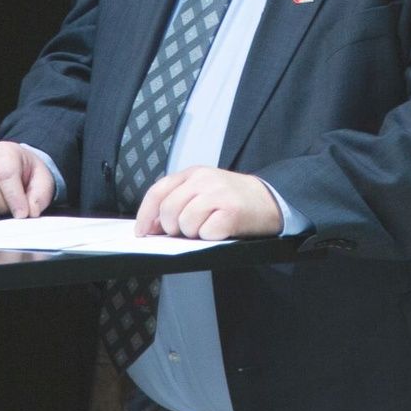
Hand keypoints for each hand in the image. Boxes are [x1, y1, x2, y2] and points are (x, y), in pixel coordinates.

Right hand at [0, 142, 56, 218]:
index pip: (5, 174)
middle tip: (11, 210)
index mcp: (4, 152)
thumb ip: (39, 196)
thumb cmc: (28, 174)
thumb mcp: (42, 180)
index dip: (14, 197)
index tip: (22, 214)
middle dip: (0, 205)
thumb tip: (31, 212)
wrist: (17, 167)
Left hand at [134, 166, 284, 239]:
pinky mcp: (231, 213)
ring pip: (186, 224)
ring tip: (209, 226)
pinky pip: (206, 234)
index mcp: (193, 173)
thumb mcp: (203, 188)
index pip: (158, 192)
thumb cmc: (232, 198)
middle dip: (172, 228)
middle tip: (187, 230)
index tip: (141, 231)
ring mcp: (218, 195)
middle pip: (169, 211)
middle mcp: (203, 180)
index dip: (145, 215)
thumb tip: (152, 225)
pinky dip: (211, 237)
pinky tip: (221, 230)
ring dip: (194, 233)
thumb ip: (179, 198)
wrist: (269, 199)